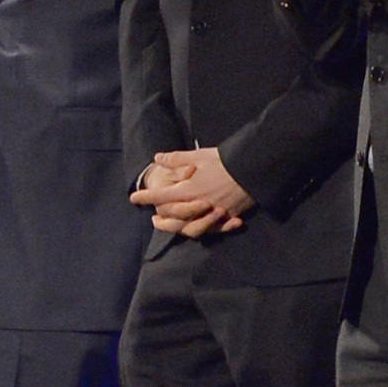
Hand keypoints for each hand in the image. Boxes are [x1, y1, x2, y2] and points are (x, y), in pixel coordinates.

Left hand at [130, 147, 253, 236]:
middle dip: (160, 216)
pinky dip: (203, 231)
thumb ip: (176, 159)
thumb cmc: (225, 161)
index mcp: (189, 190)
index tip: (134, 198)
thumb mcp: (198, 156)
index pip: (161, 196)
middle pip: (173, 216)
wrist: (253, 169)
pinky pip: (212, 231)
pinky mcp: (227, 219)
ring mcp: (213, 215)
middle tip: (153, 216)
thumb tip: (157, 158)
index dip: (146, 197)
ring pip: (190, 228)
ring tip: (172, 226)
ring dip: (178, 229)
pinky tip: (197, 228)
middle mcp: (198, 205)